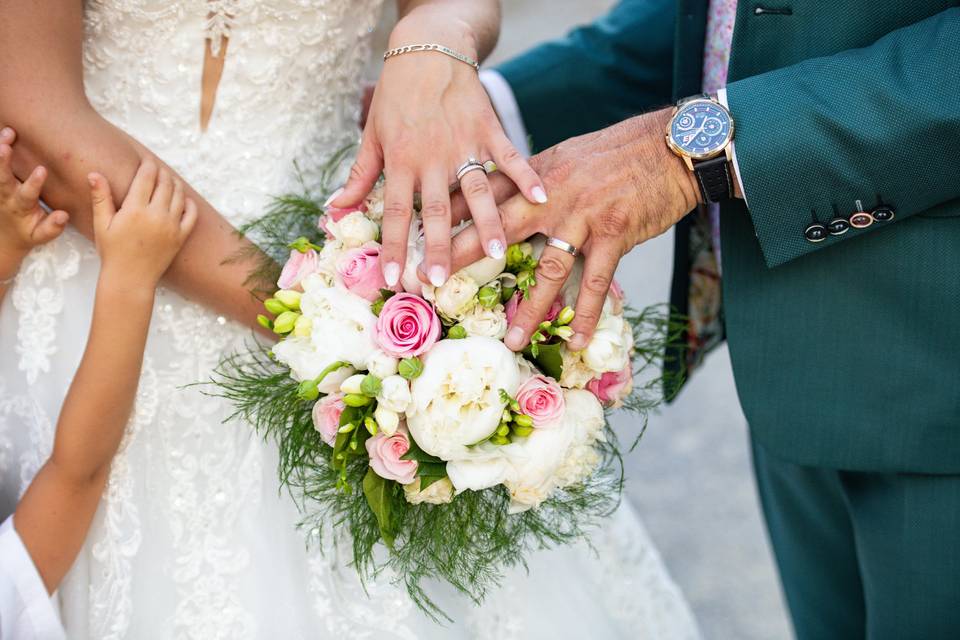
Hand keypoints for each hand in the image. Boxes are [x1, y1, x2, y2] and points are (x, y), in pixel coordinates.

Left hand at [0, 127, 68, 278]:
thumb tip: (63, 215)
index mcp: (20, 208)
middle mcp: (6, 195)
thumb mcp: (41, 236)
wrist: (3, 237)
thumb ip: (52, 227)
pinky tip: (2, 133)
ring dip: (0, 150)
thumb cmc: (27, 233)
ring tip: (8, 132)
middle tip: (6, 145)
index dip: (34, 182)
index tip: (42, 170)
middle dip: (4, 161)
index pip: (27, 194)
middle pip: (2, 177)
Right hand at [88, 160, 197, 288]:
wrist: (130, 279)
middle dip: (162, 172)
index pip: (146, 177)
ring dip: (175, 184)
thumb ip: (101, 197)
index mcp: (135, 210)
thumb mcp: (102, 224)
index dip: (148, 165)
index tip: (146, 160)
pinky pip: (192, 215)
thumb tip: (94, 173)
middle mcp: (157, 215)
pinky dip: (189, 203)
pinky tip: (184, 200)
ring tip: (169, 180)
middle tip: (157, 169)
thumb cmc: (112, 252)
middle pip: (165, 183)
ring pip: (179, 196)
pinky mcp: (181, 237)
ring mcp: (172, 226)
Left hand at [330, 15, 544, 288]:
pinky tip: (539, 197)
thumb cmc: (396, 94)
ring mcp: (463, 144)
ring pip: (476, 189)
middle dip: (439, 246)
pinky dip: (524, 175)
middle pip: (435, 210)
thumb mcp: (372, 133)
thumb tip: (335, 209)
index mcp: (401, 161)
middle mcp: (432, 158)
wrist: (427, 49)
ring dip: (487, 221)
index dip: (393, 247)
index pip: (395, 213)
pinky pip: (508, 155)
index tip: (394, 278)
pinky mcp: (487, 128)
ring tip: (496, 251)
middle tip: (443, 278)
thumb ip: (360, 175)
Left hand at [448, 108, 700, 351]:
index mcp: (536, 174)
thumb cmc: (619, 153)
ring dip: (529, 308)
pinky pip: (595, 280)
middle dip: (460, 257)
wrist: (672, 145)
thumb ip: (532, 180)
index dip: (448, 214)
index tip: (414, 233)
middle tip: (431, 285)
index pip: (482, 194)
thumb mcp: (567, 156)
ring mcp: (582, 215)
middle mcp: (551, 194)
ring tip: (514, 340)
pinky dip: (585, 312)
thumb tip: (499, 195)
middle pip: (497, 229)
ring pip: (547, 268)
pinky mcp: (614, 233)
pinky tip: (575, 339)